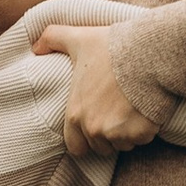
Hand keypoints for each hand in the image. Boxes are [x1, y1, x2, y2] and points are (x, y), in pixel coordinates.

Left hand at [30, 19, 166, 149]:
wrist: (149, 53)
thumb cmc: (112, 47)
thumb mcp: (79, 38)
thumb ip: (52, 39)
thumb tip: (36, 47)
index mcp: (76, 114)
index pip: (75, 146)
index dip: (84, 139)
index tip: (94, 124)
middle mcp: (94, 129)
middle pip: (101, 147)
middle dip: (108, 136)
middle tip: (116, 112)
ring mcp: (119, 134)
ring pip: (123, 145)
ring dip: (127, 133)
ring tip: (131, 107)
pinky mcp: (141, 133)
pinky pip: (143, 139)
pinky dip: (146, 129)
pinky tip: (146, 108)